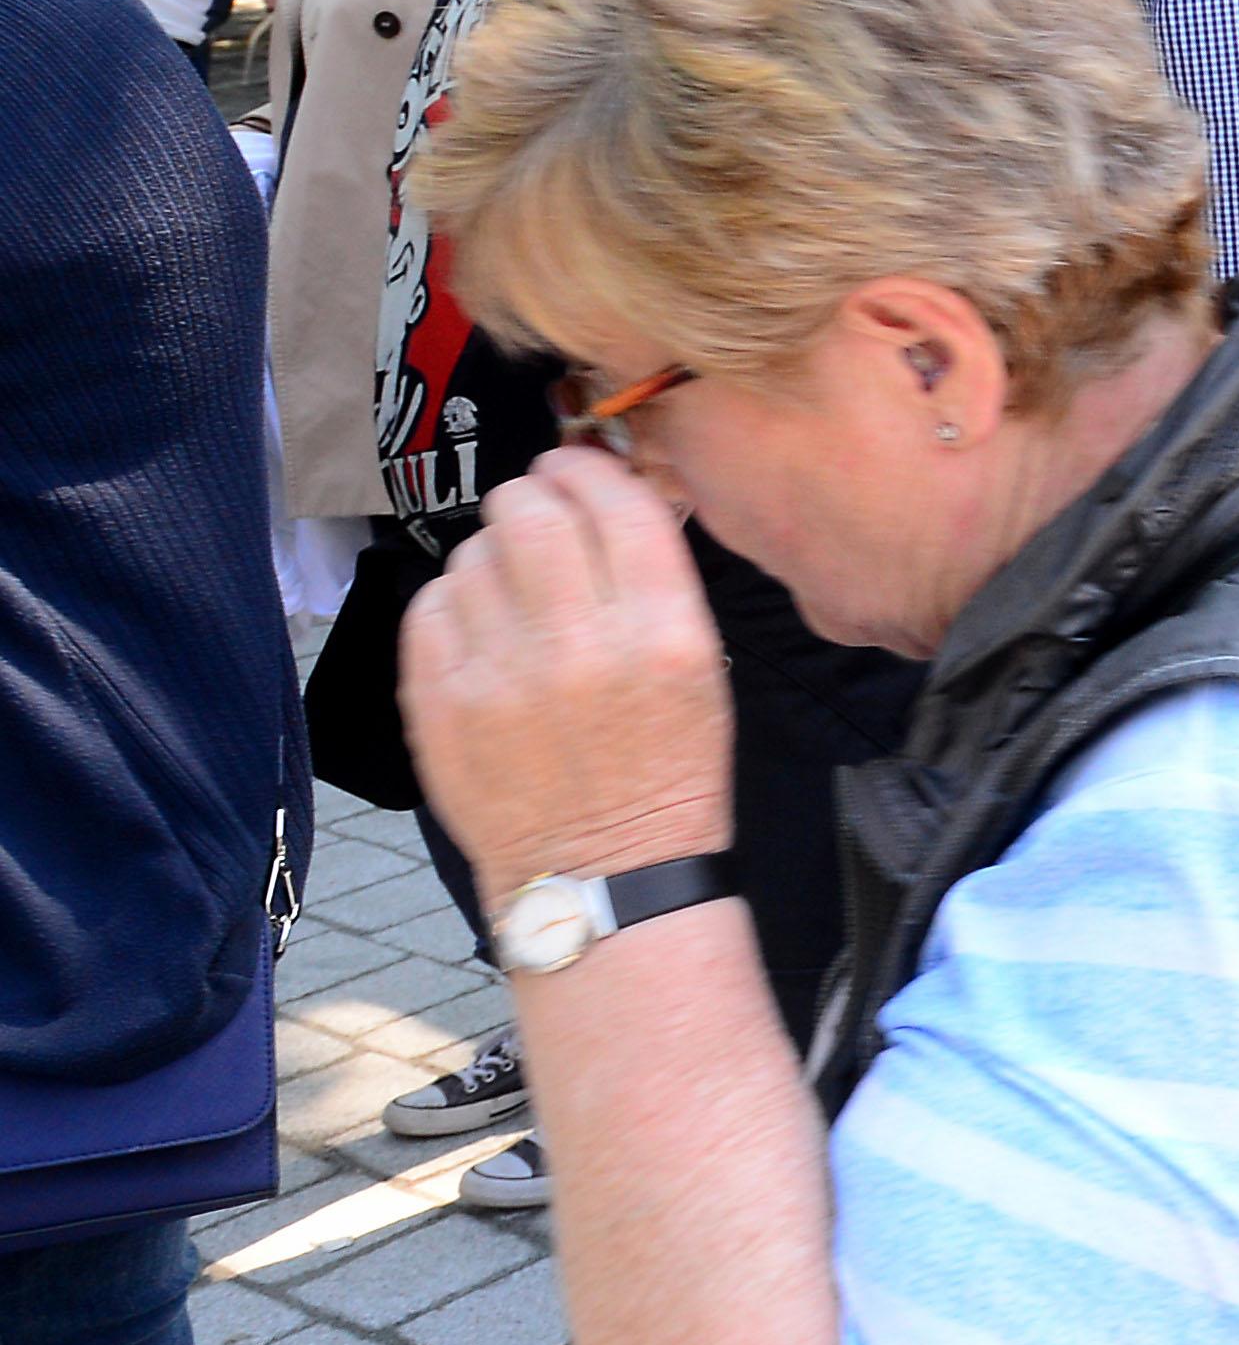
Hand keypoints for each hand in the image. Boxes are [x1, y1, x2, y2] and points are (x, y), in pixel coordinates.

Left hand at [398, 451, 732, 908]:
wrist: (602, 875)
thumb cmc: (663, 769)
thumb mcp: (703, 669)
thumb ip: (655, 582)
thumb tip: (598, 497)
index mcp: (664, 634)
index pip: (615, 504)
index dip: (587, 471)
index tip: (573, 469)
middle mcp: (581, 646)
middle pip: (530, 512)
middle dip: (529, 496)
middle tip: (532, 508)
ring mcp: (501, 676)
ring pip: (474, 555)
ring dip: (493, 554)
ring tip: (513, 590)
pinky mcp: (440, 704)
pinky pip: (430, 606)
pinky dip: (454, 602)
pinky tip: (481, 630)